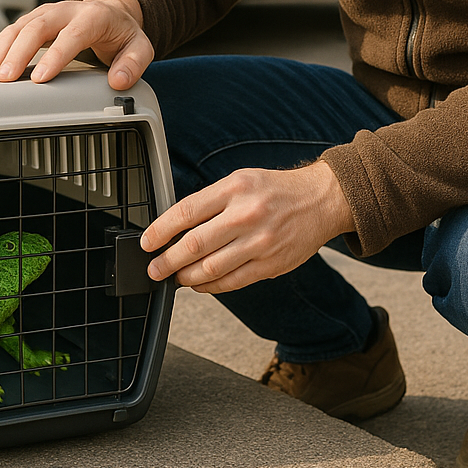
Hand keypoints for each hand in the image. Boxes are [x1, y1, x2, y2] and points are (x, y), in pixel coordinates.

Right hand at [0, 0, 154, 89]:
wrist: (112, 13)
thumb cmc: (122, 33)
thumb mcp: (139, 47)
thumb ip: (133, 64)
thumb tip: (119, 80)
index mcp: (93, 16)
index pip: (72, 34)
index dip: (54, 56)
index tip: (41, 78)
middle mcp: (66, 10)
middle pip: (37, 26)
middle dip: (18, 53)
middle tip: (7, 79)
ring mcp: (47, 13)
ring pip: (19, 26)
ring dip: (2, 50)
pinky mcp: (34, 20)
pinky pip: (12, 30)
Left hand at [140, 161, 354, 292]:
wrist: (320, 200)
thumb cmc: (274, 190)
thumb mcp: (239, 180)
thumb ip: (210, 201)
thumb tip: (177, 227)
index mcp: (233, 189)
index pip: (186, 211)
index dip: (161, 230)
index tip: (147, 242)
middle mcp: (245, 215)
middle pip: (194, 244)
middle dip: (167, 261)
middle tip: (154, 269)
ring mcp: (259, 242)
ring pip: (211, 268)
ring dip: (186, 277)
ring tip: (175, 277)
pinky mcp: (271, 265)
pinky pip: (233, 282)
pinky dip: (210, 287)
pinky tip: (199, 285)